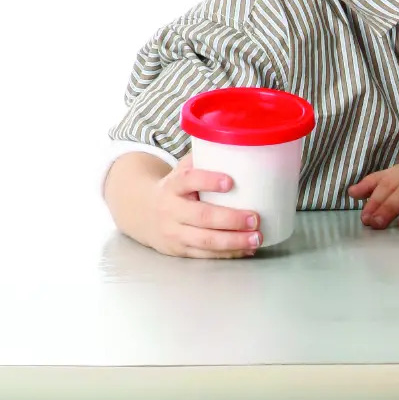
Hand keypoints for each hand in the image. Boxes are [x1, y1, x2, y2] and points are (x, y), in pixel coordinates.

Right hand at [143, 153, 262, 257]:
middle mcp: (171, 210)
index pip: (188, 180)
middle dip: (231, 219)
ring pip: (206, 241)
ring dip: (234, 242)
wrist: (141, 214)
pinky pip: (206, 255)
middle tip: (255, 218)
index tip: (230, 181)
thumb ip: (203, 160)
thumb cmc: (174, 189)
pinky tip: (247, 250)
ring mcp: (174, 233)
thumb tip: (239, 144)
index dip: (208, 180)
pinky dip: (228, 253)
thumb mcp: (180, 171)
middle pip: (202, 216)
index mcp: (172, 185)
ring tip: (256, 239)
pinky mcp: (180, 251)